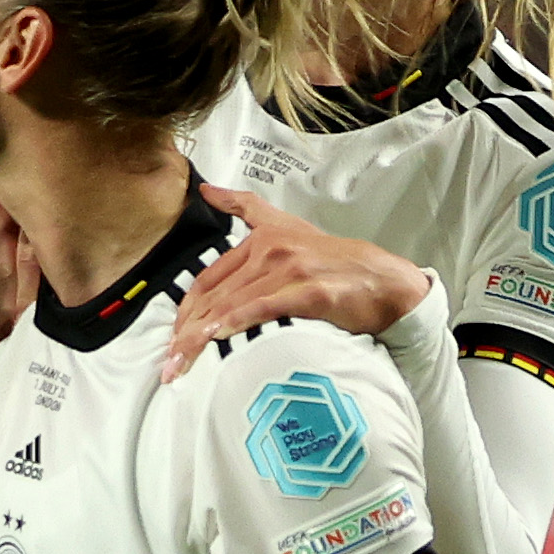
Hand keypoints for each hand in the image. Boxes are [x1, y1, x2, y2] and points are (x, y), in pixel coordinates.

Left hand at [165, 185, 431, 382]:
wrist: (384, 281)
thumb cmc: (335, 262)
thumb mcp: (286, 225)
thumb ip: (245, 207)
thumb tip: (205, 189)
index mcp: (261, 239)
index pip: (208, 278)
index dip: (185, 310)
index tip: (172, 339)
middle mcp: (271, 250)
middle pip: (214, 295)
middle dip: (185, 331)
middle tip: (168, 363)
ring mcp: (291, 269)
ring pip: (232, 304)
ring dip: (202, 337)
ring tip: (183, 364)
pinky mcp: (310, 291)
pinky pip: (265, 307)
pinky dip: (238, 321)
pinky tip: (218, 338)